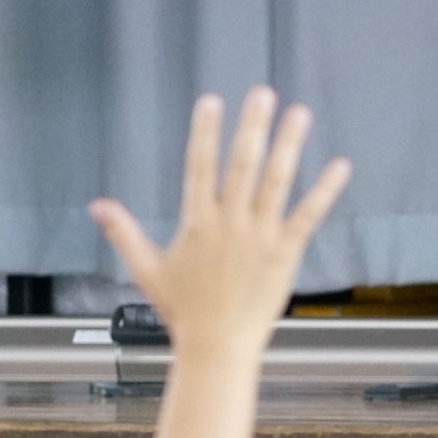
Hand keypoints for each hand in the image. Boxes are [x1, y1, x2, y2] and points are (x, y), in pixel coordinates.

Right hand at [89, 90, 353, 358]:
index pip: (200, 166)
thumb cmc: (182, 310)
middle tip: (262, 92)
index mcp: (197, 222)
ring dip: (288, 145)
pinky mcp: (285, 252)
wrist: (217, 346)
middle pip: (241, 163)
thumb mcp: (146, 268)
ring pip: (276, 181)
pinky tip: (341, 166)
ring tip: (299, 113)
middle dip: (252, 126)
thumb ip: (124, 232)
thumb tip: (97, 205)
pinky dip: (325, 190)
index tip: (211, 101)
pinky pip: (308, 215)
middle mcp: (229, 222)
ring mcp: (259, 235)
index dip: (206, 132)